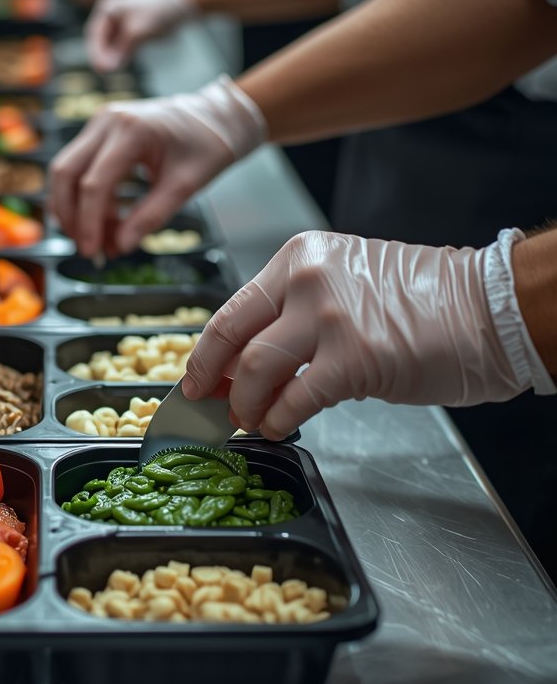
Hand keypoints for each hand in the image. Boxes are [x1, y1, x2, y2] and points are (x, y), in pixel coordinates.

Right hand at [48, 76, 265, 257]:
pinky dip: (86, 199)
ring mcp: (100, 124)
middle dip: (70, 216)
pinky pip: (79, 168)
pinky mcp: (99, 133)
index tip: (92, 252)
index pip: (95, 183)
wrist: (214, 117)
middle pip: (66, 173)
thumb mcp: (185, 186)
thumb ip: (151, 217)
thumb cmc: (206, 147)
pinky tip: (103, 223)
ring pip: (67, 171)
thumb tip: (121, 247)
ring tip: (100, 240)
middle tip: (87, 249)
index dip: (88, 223)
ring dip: (74, 209)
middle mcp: (107, 121)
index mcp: (132, 130)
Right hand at [87, 0, 195, 70]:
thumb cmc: (157, 12)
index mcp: (107, 8)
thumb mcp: (137, 31)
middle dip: (101, 56)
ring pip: (109, 45)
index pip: (93, 34)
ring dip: (110, 57)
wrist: (179, 4)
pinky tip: (120, 63)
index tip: (101, 68)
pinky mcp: (129, 30)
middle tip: (105, 73)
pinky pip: (119, 45)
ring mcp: (119, 22)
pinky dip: (119, 55)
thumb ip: (121, 50)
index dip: (96, 53)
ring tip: (114, 69)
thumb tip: (107, 68)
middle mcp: (110, 14)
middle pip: (99, 40)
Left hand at [182, 229, 540, 440]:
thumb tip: (246, 362)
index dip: (205, 351)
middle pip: (230, 336)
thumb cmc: (422, 300)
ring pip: (254, 368)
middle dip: (208, 378)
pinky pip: (295, 399)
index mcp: (300, 258)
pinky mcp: (353, 358)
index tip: (196, 376)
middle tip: (204, 403)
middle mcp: (306, 279)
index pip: (232, 308)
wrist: (487, 309)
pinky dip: (277, 419)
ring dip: (244, 403)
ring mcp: (328, 317)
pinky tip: (276, 425)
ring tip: (247, 419)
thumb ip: (292, 315)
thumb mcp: (343, 284)